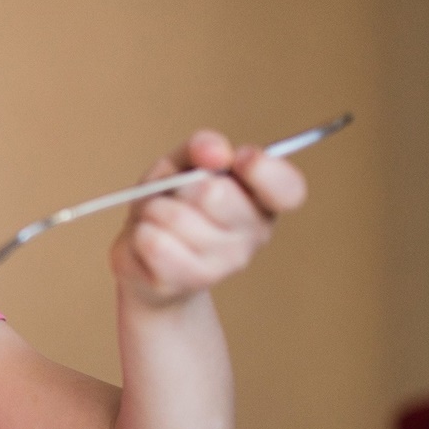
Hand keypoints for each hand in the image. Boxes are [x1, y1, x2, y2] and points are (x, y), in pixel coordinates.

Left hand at [111, 129, 306, 307]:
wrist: (145, 259)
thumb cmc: (173, 203)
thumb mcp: (184, 163)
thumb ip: (203, 147)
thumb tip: (215, 151)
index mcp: (263, 200)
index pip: (288, 188)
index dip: (263, 169)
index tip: (237, 159)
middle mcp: (254, 234)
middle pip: (213, 194)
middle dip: (181, 186)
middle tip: (178, 196)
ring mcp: (224, 263)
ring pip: (174, 217)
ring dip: (153, 210)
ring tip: (159, 219)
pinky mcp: (189, 280)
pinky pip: (152, 241)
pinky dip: (140, 232)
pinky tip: (149, 240)